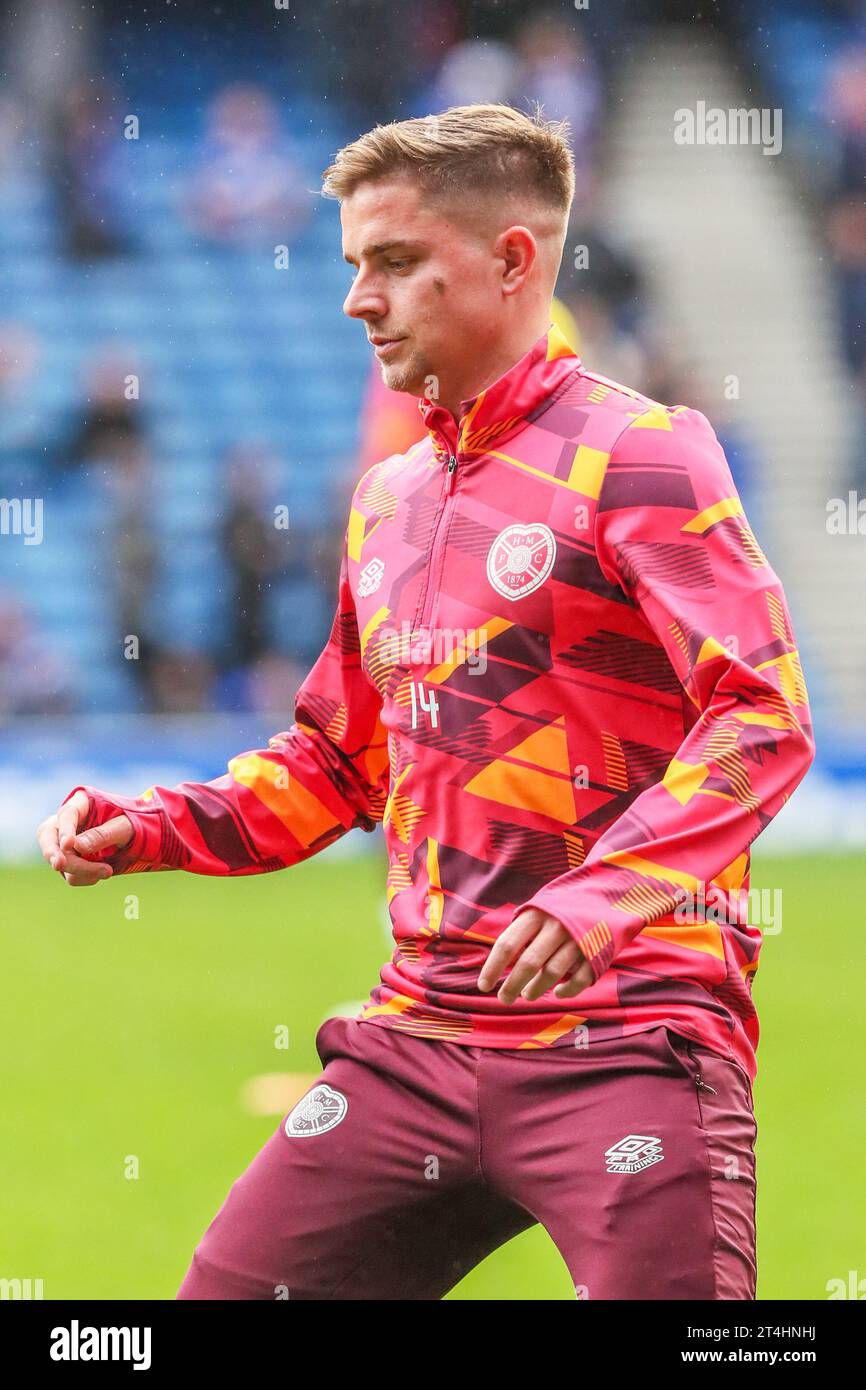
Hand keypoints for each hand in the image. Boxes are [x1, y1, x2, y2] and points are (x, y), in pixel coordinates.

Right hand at [36, 789, 133, 886]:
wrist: (141, 838)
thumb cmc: (134, 824)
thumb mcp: (125, 826)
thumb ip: (103, 835)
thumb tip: (77, 847)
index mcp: (82, 803)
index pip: (67, 814)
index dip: (65, 829)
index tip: (69, 844)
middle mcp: (67, 822)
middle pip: (48, 837)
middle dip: (52, 852)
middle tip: (59, 864)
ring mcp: (64, 844)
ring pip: (60, 860)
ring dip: (81, 870)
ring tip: (108, 871)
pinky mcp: (70, 862)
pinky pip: (70, 875)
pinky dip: (85, 877)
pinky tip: (103, 871)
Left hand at [477, 908, 594, 1003]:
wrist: (605, 893)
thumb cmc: (561, 907)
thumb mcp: (539, 908)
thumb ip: (522, 930)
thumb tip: (499, 960)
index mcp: (536, 914)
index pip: (507, 944)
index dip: (492, 967)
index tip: (484, 986)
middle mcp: (556, 926)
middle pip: (528, 962)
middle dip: (512, 985)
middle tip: (504, 999)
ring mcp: (577, 939)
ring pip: (551, 972)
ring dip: (536, 989)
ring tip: (527, 995)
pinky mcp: (596, 952)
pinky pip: (579, 979)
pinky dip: (567, 990)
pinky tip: (557, 993)